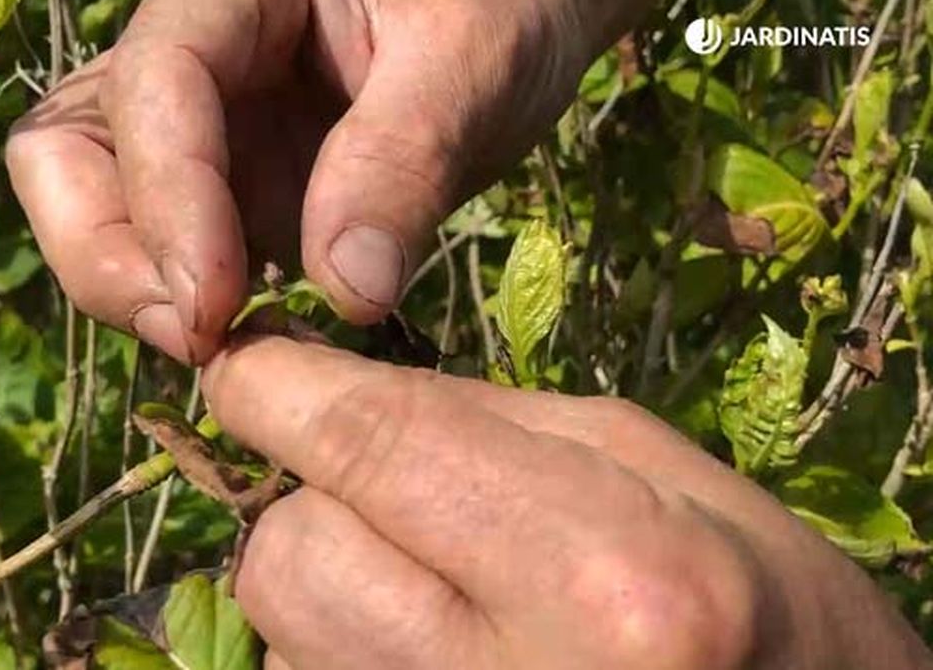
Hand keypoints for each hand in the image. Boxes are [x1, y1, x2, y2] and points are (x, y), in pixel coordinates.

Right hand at [6, 0, 649, 363]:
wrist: (518, 18)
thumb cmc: (504, 3)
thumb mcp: (474, 61)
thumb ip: (405, 158)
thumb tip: (346, 294)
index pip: (154, 85)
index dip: (169, 202)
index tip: (216, 309)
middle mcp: (188, 59)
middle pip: (65, 154)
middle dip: (108, 257)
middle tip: (200, 339)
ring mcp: (201, 132)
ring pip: (92, 209)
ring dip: (135, 291)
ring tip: (229, 349)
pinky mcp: (230, 193)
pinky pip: (167, 254)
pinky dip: (190, 307)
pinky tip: (260, 345)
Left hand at [201, 336, 931, 669]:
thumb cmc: (757, 595)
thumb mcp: (644, 464)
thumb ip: (479, 421)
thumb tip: (331, 392)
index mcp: (596, 574)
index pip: (372, 445)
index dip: (278, 387)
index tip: (243, 360)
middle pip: (290, 554)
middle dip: (312, 500)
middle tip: (394, 494)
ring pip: (284, 630)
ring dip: (328, 579)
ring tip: (436, 586)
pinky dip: (342, 646)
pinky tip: (434, 648)